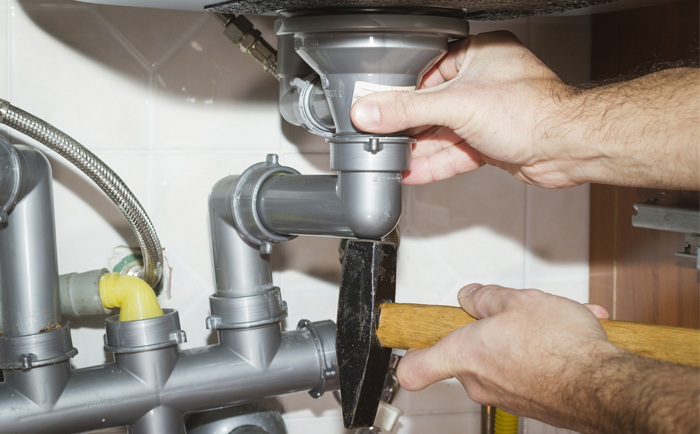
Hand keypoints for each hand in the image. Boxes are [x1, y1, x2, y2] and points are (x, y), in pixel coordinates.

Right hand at [351, 31, 580, 188]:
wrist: (567, 148)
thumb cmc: (533, 111)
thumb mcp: (456, 105)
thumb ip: (408, 109)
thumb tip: (370, 111)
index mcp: (478, 54)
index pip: (425, 71)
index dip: (399, 92)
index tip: (374, 109)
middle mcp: (483, 82)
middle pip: (431, 106)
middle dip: (406, 127)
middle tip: (377, 139)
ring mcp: (487, 114)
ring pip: (442, 132)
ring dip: (417, 149)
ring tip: (388, 160)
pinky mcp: (491, 142)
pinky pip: (455, 152)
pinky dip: (434, 163)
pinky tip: (412, 173)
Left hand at [396, 284, 620, 429]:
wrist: (605, 386)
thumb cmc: (561, 347)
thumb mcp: (519, 300)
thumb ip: (486, 297)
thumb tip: (471, 297)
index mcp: (465, 354)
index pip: (415, 369)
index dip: (410, 354)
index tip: (411, 343)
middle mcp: (480, 382)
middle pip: (470, 351)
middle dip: (491, 328)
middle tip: (514, 312)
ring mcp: (506, 395)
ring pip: (504, 357)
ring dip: (526, 336)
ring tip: (556, 319)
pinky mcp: (531, 402)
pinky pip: (529, 369)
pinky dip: (547, 351)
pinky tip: (570, 334)